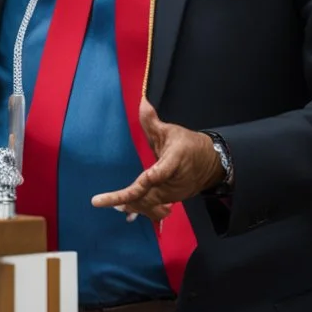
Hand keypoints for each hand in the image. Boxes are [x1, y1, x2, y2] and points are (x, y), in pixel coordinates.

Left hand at [91, 99, 224, 222]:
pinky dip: (139, 208)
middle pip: (148, 194)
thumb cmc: (188, 145)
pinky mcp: (172, 200)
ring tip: (105, 202)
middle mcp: (173, 182)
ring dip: (129, 204)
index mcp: (174, 161)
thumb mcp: (170, 131)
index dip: (149, 180)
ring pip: (149, 204)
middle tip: (100, 201)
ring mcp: (173, 194)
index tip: (134, 186)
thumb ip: (152, 121)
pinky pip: (154, 208)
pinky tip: (125, 209)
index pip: (159, 174)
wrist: (211, 163)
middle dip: (125, 198)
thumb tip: (141, 102)